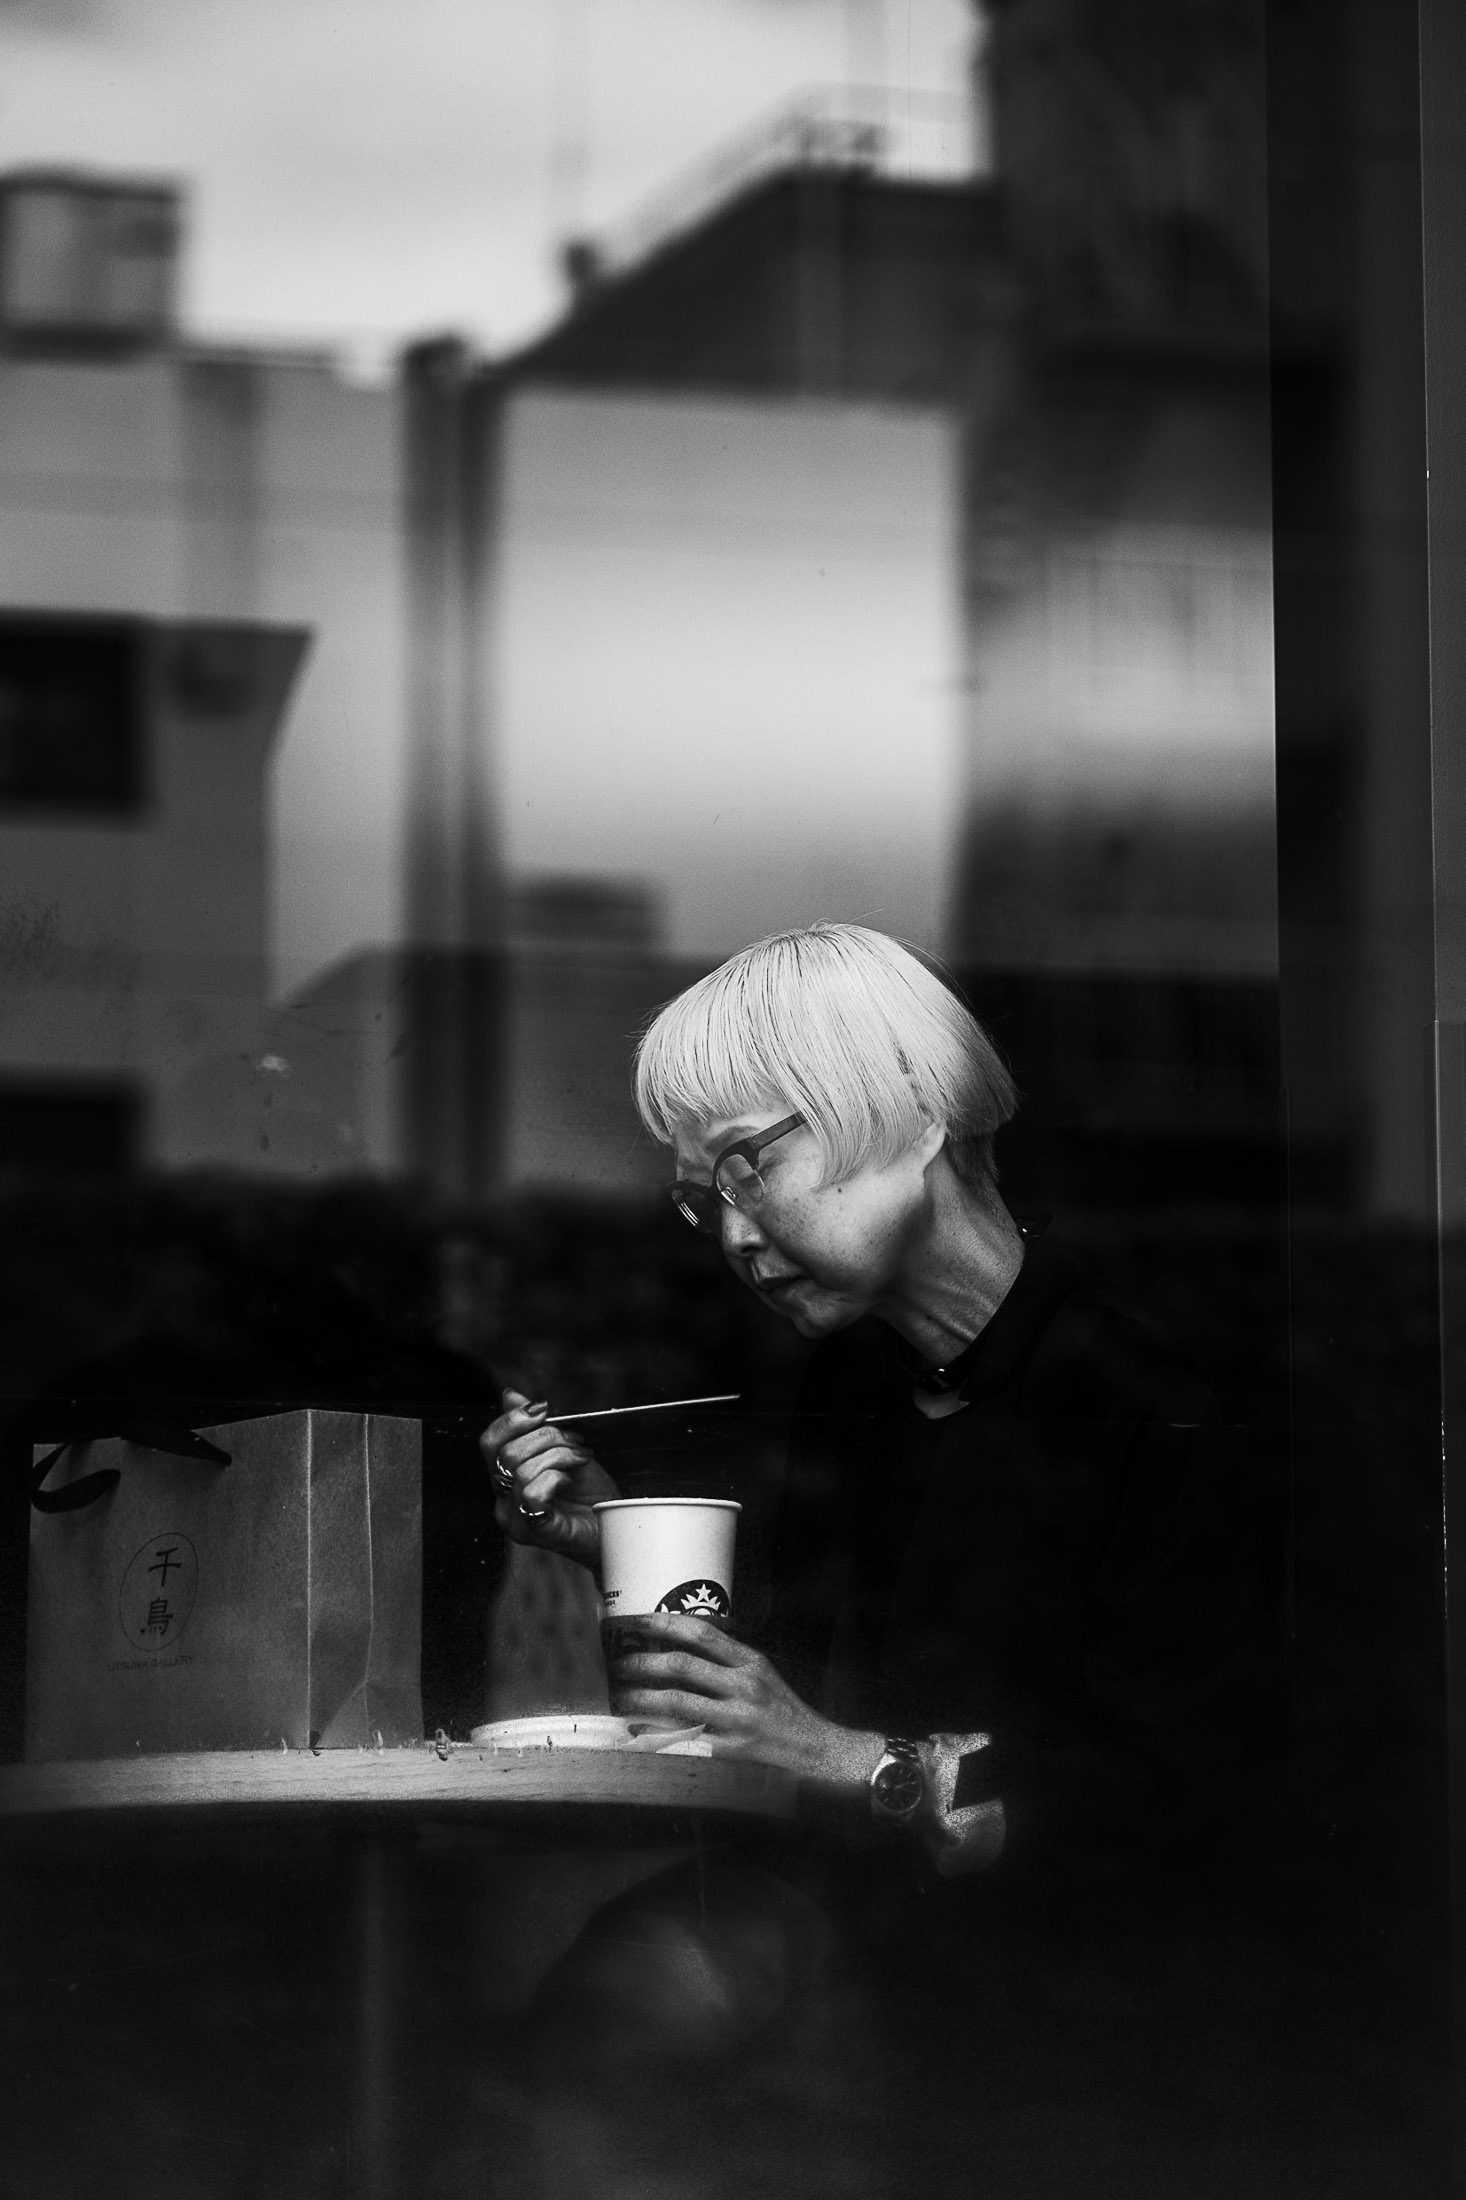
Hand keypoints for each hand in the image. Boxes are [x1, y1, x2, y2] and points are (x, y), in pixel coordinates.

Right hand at [480, 1389, 619, 1567]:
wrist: (615, 1529)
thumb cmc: (591, 1495)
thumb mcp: (564, 1450)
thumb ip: (535, 1427)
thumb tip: (509, 1395)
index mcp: (505, 1479)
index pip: (489, 1442)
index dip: (512, 1419)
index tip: (544, 1409)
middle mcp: (502, 1501)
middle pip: (505, 1453)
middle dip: (546, 1437)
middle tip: (575, 1442)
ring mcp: (514, 1520)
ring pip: (521, 1470)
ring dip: (559, 1456)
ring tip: (580, 1459)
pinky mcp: (533, 1533)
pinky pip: (531, 1494)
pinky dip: (556, 1478)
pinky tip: (571, 1479)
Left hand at [606, 1612, 882, 1789]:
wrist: (812, 1748)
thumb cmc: (782, 1708)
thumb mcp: (762, 1672)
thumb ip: (727, 1660)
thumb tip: (679, 1645)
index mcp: (750, 1662)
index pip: (702, 1635)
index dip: (666, 1625)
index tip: (638, 1622)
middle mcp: (744, 1687)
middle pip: (683, 1667)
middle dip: (643, 1663)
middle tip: (619, 1664)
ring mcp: (736, 1720)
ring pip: (678, 1703)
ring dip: (642, 1698)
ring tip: (620, 1697)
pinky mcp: (729, 1750)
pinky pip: (684, 1738)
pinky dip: (657, 1733)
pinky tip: (637, 1731)